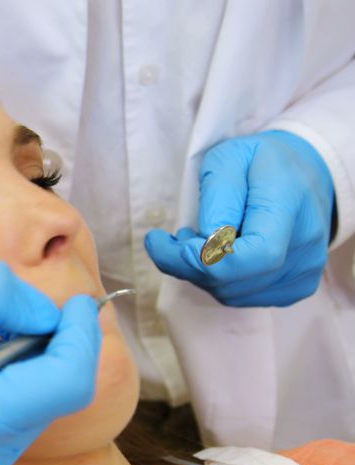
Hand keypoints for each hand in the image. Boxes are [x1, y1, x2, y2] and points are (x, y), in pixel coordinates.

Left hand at [144, 130, 333, 306]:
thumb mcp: (229, 159)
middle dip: (186, 265)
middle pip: (235, 280)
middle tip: (168, 240)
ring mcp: (304, 271)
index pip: (254, 255)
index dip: (203, 259)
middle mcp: (305, 245)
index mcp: (290, 205)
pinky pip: (242, 297)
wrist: (303, 175)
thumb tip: (207, 240)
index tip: (169, 241)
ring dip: (199, 273)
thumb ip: (218, 197)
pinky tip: (214, 255)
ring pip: (233, 293)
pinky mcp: (295, 287)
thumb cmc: (259, 163)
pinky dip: (217, 281)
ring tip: (193, 241)